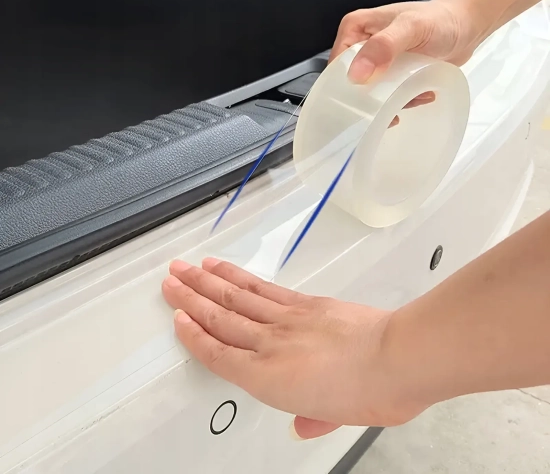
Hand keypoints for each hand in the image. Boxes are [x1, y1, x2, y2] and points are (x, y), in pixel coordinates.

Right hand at [162, 258, 427, 438]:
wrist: (396, 358)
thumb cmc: (369, 393)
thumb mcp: (339, 418)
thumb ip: (314, 418)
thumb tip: (305, 423)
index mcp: (270, 380)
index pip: (219, 355)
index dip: (194, 336)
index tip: (178, 319)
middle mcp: (270, 344)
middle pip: (220, 318)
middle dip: (191, 299)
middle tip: (170, 281)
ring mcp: (286, 318)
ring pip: (236, 297)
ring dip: (208, 281)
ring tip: (188, 268)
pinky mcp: (304, 302)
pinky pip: (263, 288)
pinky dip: (240, 277)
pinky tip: (227, 269)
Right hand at [329, 0, 481, 125]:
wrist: (468, 24)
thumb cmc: (441, 20)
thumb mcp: (410, 29)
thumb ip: (383, 47)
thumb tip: (356, 75)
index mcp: (354, 29)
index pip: (335, 67)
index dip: (345, 88)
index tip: (364, 103)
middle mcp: (360, 46)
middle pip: (351, 84)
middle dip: (372, 99)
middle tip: (393, 103)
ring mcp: (376, 62)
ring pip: (370, 94)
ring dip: (391, 102)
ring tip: (415, 94)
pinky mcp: (391, 75)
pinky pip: (387, 96)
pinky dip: (403, 100)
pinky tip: (421, 93)